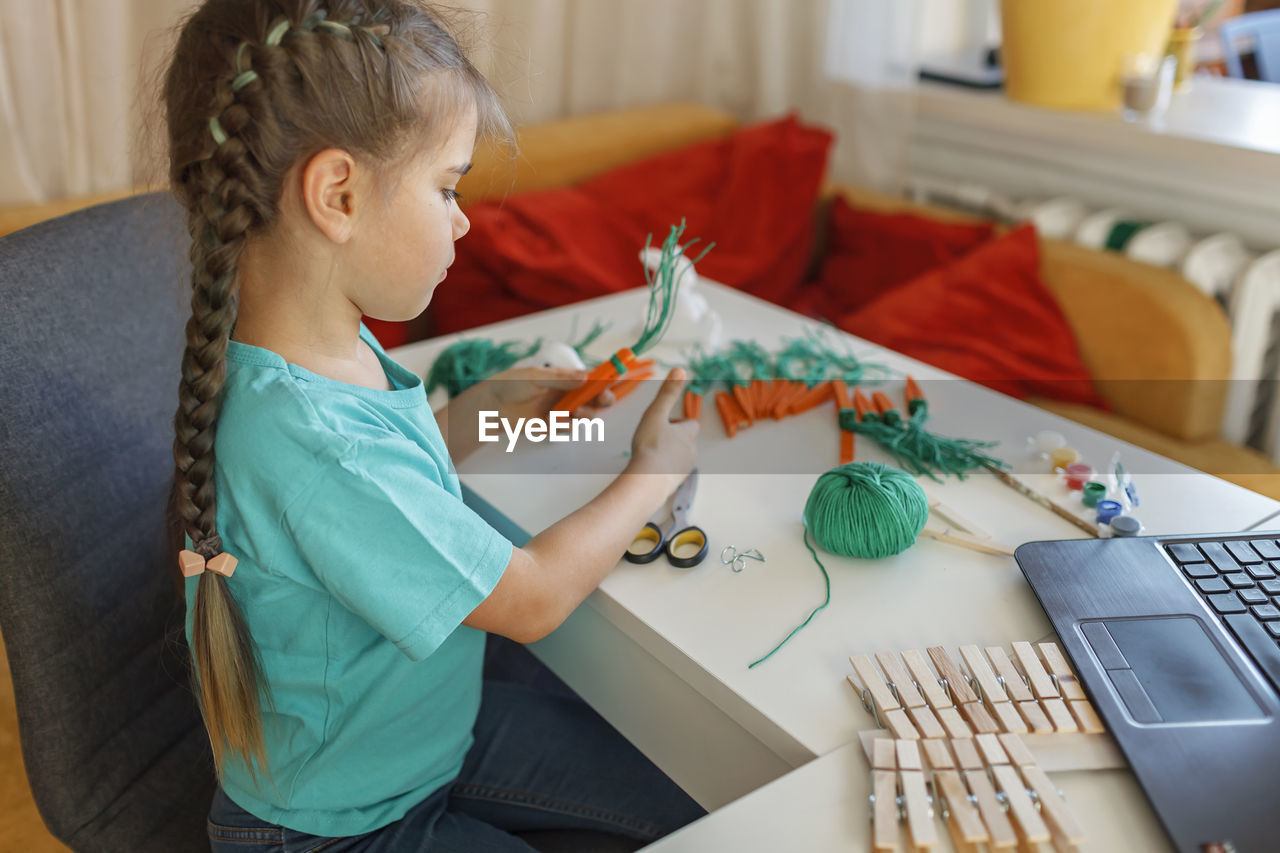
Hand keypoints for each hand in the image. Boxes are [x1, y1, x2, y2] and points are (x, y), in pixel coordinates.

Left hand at [477, 365, 615, 422]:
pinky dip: (567, 425)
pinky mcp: (553, 426)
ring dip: (586, 413)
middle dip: (603, 399)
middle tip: (604, 399)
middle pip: (595, 398)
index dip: (606, 378)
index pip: (592, 378)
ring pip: (586, 414)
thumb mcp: (536, 377)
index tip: (618, 377)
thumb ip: (561, 379)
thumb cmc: (512, 384)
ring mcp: (562, 411)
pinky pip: (569, 428)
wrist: (492, 406)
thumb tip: (586, 379)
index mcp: (566, 378)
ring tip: (576, 411)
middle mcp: (567, 394)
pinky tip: (555, 419)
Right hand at [629, 367, 698, 490]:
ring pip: (678, 458)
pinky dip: (662, 471)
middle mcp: (690, 452)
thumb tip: (680, 368)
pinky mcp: (674, 485)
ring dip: (667, 455)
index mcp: (687, 435)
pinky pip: (670, 474)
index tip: (664, 423)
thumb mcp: (656, 413)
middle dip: (672, 439)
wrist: (647, 482)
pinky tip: (648, 471)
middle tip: (653, 439)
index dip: (679, 422)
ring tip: (649, 456)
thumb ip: (667, 392)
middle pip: (685, 442)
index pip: (691, 424)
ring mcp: (683, 470)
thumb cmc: (650, 447)